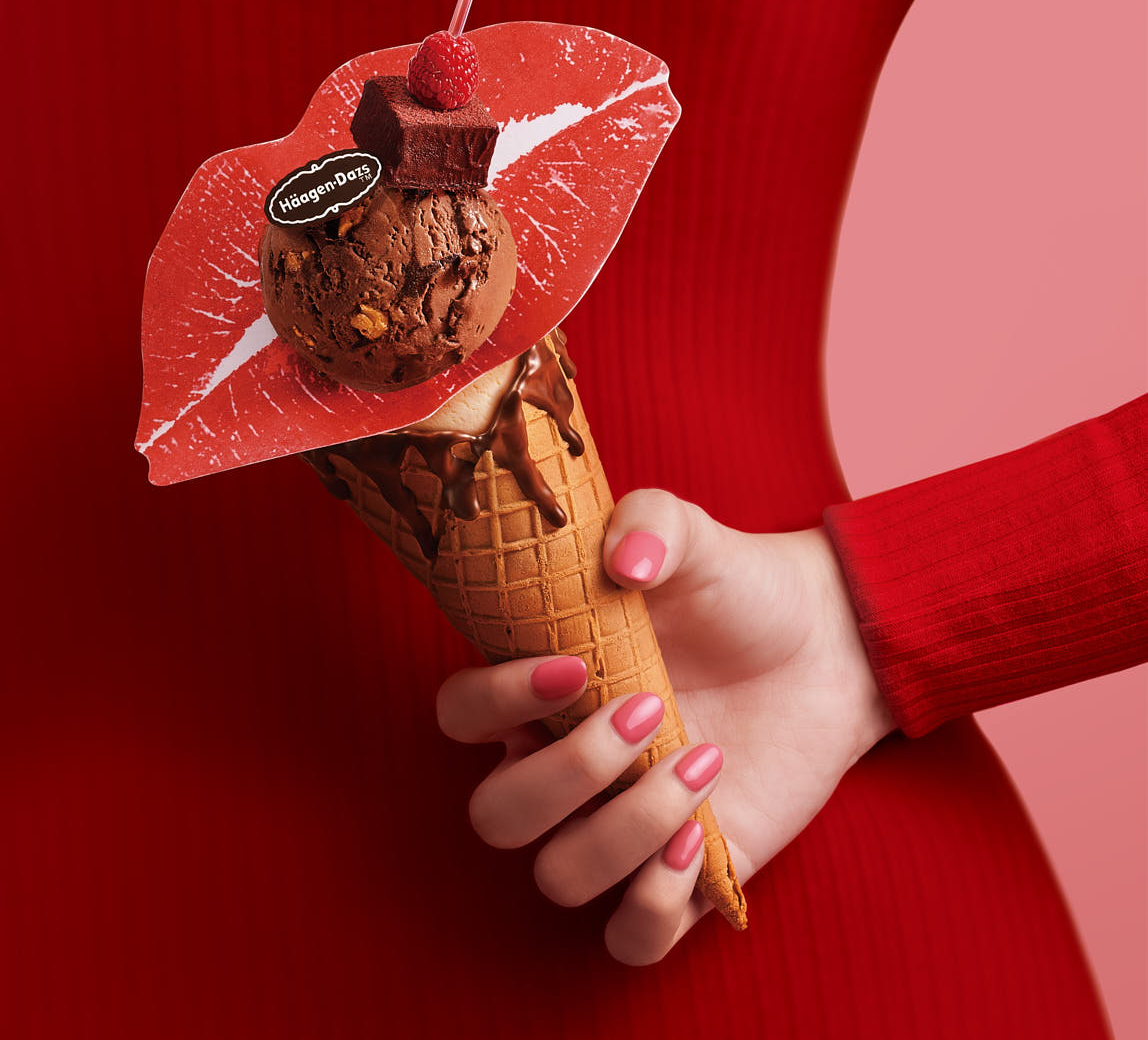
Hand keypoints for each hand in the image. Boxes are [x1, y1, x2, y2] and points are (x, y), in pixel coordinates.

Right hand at [435, 489, 894, 965]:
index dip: (493, 701)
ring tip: (702, 761)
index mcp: (544, 686)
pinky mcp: (681, 875)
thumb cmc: (736, 586)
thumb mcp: (691, 535)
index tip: (572, 665)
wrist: (827, 641)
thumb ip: (648, 523)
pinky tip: (702, 838)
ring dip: (625, 830)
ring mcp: (619, 825)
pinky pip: (631, 939)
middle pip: (496, 816)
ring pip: (560, 877)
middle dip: (565, 774)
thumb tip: (622, 562)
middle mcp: (566, 764)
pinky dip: (653, 904)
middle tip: (648, 710)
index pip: (461, 714)